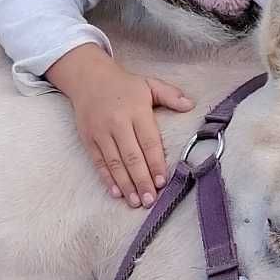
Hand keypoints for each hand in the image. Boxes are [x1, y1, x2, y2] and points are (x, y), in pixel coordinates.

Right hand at [46, 45, 194, 208]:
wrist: (88, 78)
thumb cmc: (123, 85)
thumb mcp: (149, 84)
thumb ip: (170, 95)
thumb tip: (191, 105)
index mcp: (136, 110)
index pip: (148, 142)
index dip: (156, 163)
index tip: (162, 181)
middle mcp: (118, 123)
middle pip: (131, 156)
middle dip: (142, 180)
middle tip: (150, 200)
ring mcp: (101, 132)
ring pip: (114, 163)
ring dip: (126, 184)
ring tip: (135, 202)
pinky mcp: (88, 139)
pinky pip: (98, 162)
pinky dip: (107, 178)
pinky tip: (116, 192)